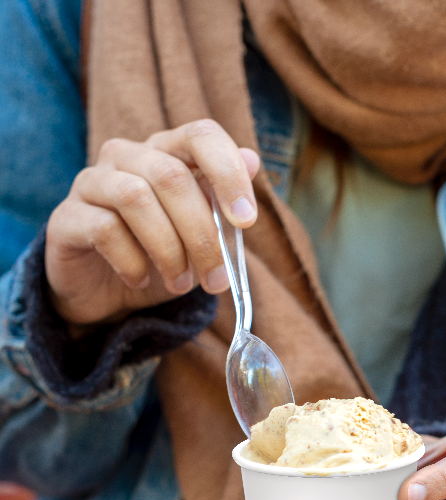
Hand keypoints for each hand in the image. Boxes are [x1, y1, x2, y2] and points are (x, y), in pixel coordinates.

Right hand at [45, 120, 259, 325]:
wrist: (103, 293)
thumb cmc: (156, 257)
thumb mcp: (198, 237)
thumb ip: (221, 204)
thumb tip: (253, 161)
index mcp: (165, 153)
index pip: (200, 135)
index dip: (227, 173)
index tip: (246, 221)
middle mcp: (126, 156)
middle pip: (171, 176)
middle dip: (202, 235)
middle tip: (216, 280)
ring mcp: (92, 182)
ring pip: (136, 199)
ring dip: (169, 251)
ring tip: (180, 284)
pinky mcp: (67, 217)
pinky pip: (104, 229)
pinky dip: (132, 262)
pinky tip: (141, 281)